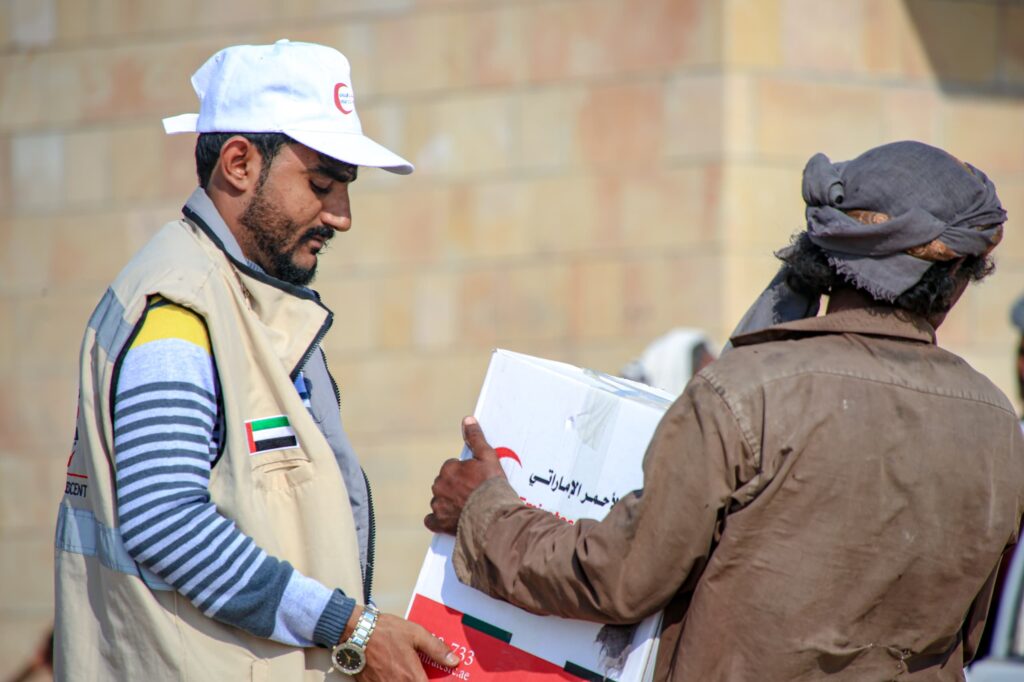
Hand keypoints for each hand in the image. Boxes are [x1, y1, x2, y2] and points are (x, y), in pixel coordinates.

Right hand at [351, 609, 457, 681]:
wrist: (355, 632)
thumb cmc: (385, 631)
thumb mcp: (416, 634)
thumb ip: (436, 648)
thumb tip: (453, 661)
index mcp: (411, 676)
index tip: (441, 679)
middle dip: (419, 680)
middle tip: (421, 674)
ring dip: (407, 680)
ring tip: (409, 673)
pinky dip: (393, 680)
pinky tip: (395, 672)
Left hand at [424, 417, 505, 534]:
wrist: (493, 515)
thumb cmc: (492, 485)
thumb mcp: (488, 457)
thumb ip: (475, 438)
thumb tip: (467, 420)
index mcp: (448, 469)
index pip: (452, 467)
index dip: (465, 473)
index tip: (475, 479)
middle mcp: (439, 486)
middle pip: (445, 483)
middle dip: (455, 487)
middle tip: (472, 493)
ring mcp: (438, 505)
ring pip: (440, 500)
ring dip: (449, 502)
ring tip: (467, 508)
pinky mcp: (440, 522)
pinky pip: (432, 520)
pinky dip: (438, 520)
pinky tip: (449, 519)